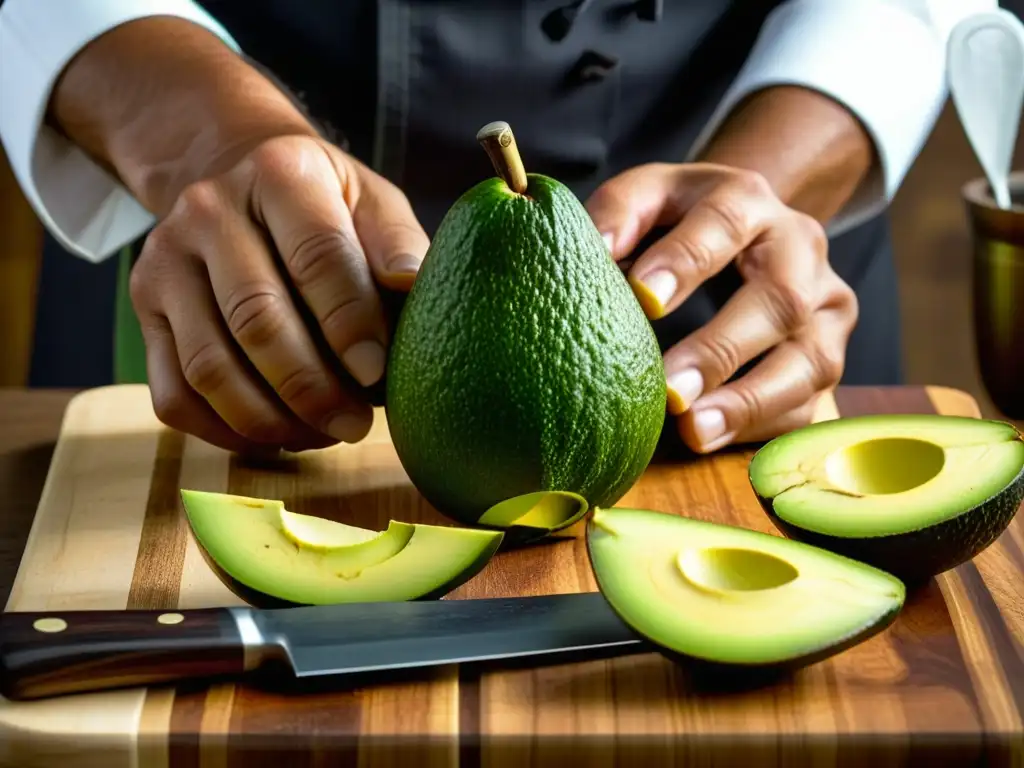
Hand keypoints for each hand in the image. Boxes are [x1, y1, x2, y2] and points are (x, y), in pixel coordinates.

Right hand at [130, 134, 428, 453]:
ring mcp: (165, 261)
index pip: (316, 254)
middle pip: (256, 319)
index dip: (349, 322)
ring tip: (322, 434)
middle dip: (312, 386)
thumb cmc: (323, 206)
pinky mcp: (143, 309)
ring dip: (270, 418)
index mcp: (279, 173)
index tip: (377, 372)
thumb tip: (412, 281)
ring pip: (209, 366)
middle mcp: (209, 210)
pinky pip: (173, 393)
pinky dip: (224, 431)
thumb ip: (397, 241)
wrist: (237, 181)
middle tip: (354, 423)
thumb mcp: (371, 201)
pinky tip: (276, 436)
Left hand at [586, 162, 858, 452]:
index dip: (686, 260)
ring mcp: (825, 304)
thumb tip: (593, 251)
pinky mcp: (829, 351)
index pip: (725, 222)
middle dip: (721, 349)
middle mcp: (800, 248)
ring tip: (693, 429)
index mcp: (749, 199)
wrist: (751, 227)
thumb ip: (619, 213)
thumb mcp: (650, 196)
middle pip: (780, 299)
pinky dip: (761, 424)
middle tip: (669, 389)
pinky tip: (711, 436)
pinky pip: (810, 400)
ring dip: (749, 401)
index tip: (643, 299)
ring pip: (809, 359)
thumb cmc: (684, 219)